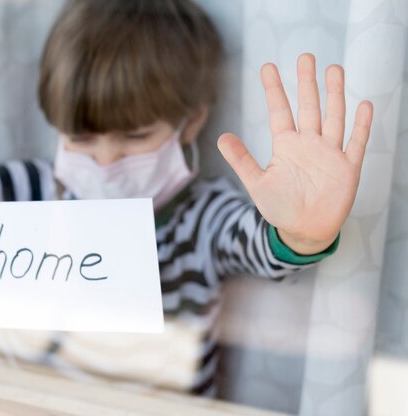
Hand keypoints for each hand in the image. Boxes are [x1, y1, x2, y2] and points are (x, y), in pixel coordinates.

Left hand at [217, 53, 373, 254]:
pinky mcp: (347, 168)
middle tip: (305, 56)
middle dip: (307, 82)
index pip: (280, 111)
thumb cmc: (280, 208)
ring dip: (335, 95)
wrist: (304, 231)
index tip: (267, 67)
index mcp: (286, 146)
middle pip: (309, 107)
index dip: (274, 90)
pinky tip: (363, 105)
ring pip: (334, 117)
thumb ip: (241, 160)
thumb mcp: (257, 183)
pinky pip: (356, 143)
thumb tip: (221, 137)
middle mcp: (308, 144)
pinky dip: (361, 125)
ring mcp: (329, 154)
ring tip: (334, 69)